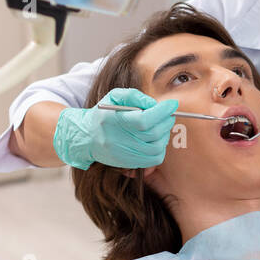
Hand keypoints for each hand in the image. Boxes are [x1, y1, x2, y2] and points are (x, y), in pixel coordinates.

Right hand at [53, 88, 178, 170]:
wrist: (87, 137)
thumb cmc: (103, 114)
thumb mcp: (114, 97)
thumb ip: (134, 96)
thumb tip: (154, 104)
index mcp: (114, 121)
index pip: (144, 120)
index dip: (162, 112)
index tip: (172, 104)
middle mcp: (119, 140)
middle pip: (153, 134)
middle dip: (166, 121)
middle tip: (168, 114)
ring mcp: (125, 154)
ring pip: (156, 147)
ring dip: (165, 135)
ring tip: (161, 125)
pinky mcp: (129, 163)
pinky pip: (154, 159)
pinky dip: (161, 148)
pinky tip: (156, 138)